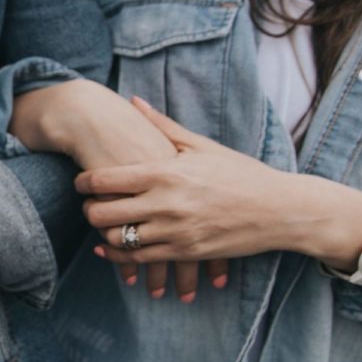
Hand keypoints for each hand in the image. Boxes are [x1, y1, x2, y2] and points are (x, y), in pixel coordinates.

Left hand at [13, 81, 224, 300]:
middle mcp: (165, 204)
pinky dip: (118, 256)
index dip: (83, 183)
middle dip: (88, 209)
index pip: (104, 180)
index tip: (80, 182)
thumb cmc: (241, 173)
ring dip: (102, 232)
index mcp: (165, 172)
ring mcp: (175, 232)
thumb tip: (133, 101)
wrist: (281, 210)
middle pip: (102, 212)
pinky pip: (138, 259)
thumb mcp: (201, 146)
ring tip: (102, 223)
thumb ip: (161, 125)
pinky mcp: (185, 253)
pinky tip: (110, 248)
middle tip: (88, 204)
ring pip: (117, 239)